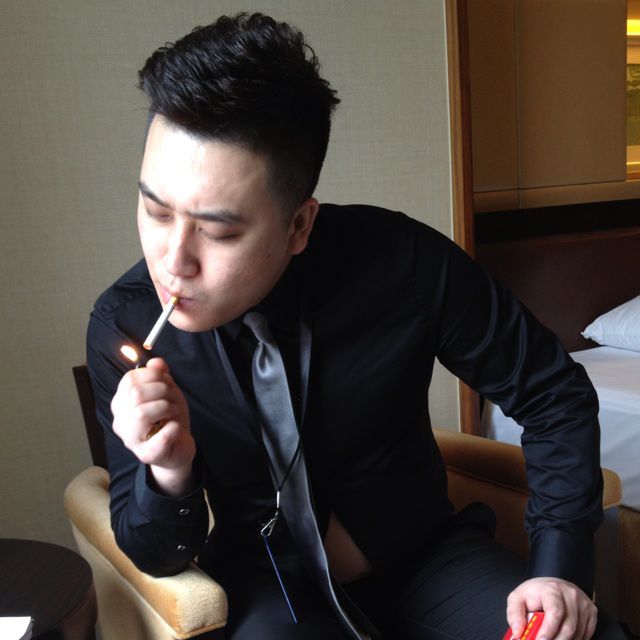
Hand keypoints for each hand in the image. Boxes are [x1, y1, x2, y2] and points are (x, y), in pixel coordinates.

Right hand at [111, 357, 195, 494]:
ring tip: (173, 413)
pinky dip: (174, 428)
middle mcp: (121, 421)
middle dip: (163, 390)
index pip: (130, 380)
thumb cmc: (168, 418)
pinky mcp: (146, 455)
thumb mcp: (167, 391)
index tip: (167, 382)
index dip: (153, 375)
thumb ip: (161, 375)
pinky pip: (161, 437)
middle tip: (172, 400)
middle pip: (135, 394)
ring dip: (167, 408)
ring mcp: (131, 440)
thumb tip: (157, 362)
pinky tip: (175, 428)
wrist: (178, 447)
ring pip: (142, 414)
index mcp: (122, 402)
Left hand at [507, 578, 596, 639]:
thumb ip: (514, 614)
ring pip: (578, 633)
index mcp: (552, 589)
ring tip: (551, 639)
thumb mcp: (518, 598)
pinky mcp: (592, 612)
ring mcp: (584, 603)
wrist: (552, 586)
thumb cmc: (535, 593)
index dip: (549, 629)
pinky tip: (563, 638)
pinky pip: (586, 634)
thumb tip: (518, 633)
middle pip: (568, 627)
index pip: (555, 611)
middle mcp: (571, 594)